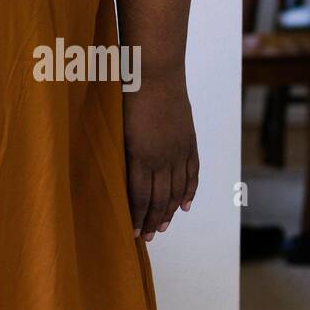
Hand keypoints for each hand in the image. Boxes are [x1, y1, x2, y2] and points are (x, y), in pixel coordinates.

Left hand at [121, 77, 197, 241]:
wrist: (155, 72)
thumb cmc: (126, 94)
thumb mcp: (117, 126)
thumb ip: (121, 152)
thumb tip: (119, 176)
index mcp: (138, 155)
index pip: (139, 195)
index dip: (136, 216)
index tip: (133, 232)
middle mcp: (161, 157)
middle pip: (159, 198)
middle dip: (152, 220)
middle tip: (148, 237)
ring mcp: (178, 151)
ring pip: (176, 191)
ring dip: (170, 211)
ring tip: (163, 227)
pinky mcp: (189, 142)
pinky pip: (192, 174)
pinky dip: (189, 191)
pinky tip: (185, 205)